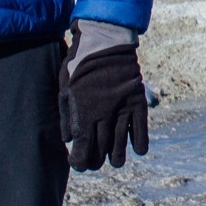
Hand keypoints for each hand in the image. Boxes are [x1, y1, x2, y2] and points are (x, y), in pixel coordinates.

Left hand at [59, 27, 148, 171]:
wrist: (103, 42)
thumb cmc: (78, 64)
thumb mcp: (64, 89)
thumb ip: (66, 116)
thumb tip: (69, 140)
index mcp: (83, 113)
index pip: (82, 150)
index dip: (79, 162)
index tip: (77, 163)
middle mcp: (103, 116)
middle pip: (100, 152)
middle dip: (95, 161)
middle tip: (93, 162)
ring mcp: (122, 111)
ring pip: (120, 147)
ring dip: (116, 158)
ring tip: (114, 161)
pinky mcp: (137, 104)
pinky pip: (141, 132)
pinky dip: (139, 144)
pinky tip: (135, 150)